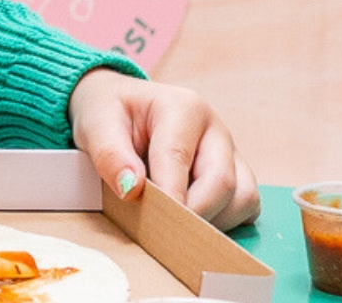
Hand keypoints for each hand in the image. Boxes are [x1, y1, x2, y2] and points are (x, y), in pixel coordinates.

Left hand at [68, 68, 259, 229]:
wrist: (120, 107)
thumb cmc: (111, 113)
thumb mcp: (97, 124)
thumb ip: (110, 154)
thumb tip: (132, 189)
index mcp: (184, 108)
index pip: (180, 159)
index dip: (167, 198)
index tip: (152, 225)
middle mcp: (215, 130)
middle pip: (222, 183)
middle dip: (192, 215)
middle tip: (161, 233)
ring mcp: (230, 153)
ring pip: (243, 198)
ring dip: (212, 221)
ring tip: (173, 222)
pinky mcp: (236, 174)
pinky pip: (245, 207)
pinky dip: (222, 222)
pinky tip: (189, 219)